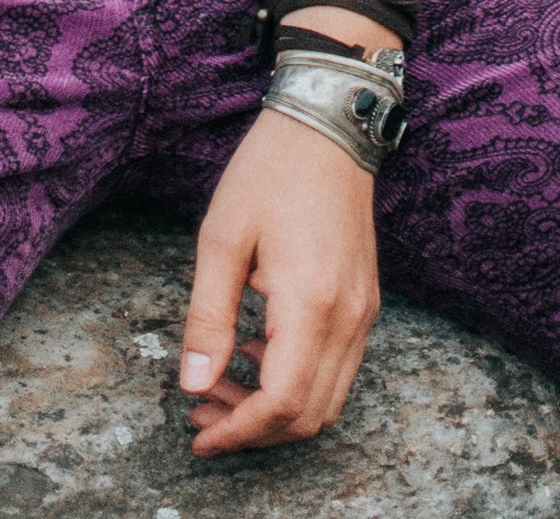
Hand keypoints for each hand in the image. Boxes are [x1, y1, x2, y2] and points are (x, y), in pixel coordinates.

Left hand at [177, 111, 381, 455]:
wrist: (328, 125)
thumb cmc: (269, 171)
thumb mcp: (222, 237)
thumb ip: (208, 317)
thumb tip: (194, 385)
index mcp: (310, 302)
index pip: (282, 403)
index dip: (239, 431)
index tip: (199, 434)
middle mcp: (347, 317)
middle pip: (309, 416)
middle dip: (253, 429)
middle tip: (203, 413)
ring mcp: (363, 312)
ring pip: (327, 400)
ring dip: (276, 411)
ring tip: (223, 387)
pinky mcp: (365, 302)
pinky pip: (338, 369)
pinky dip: (299, 383)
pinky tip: (257, 354)